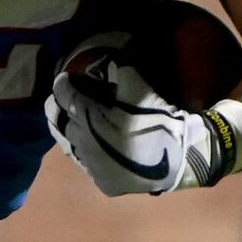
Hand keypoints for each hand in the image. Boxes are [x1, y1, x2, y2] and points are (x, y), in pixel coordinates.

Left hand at [46, 41, 233, 194]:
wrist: (182, 159)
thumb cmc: (159, 120)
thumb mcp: (140, 88)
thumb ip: (120, 69)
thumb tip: (106, 59)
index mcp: (90, 119)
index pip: (64, 97)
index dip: (63, 84)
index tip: (66, 78)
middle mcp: (84, 145)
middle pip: (59, 123)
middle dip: (60, 109)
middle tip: (66, 101)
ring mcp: (92, 167)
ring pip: (69, 146)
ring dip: (72, 132)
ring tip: (79, 122)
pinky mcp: (103, 183)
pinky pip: (86, 165)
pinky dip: (86, 152)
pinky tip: (95, 145)